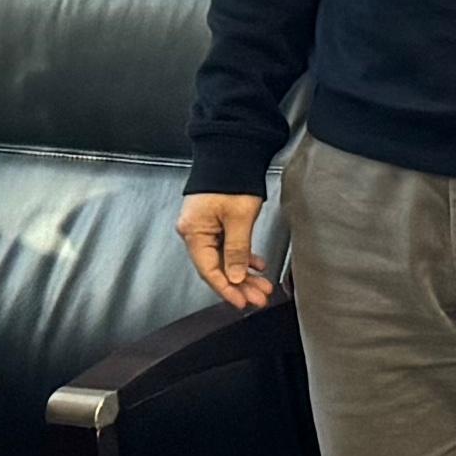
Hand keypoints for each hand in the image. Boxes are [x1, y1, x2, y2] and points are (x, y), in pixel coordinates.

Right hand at [180, 190, 274, 311]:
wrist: (232, 153)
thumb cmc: (231, 179)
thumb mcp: (239, 218)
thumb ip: (237, 250)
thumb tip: (235, 276)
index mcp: (194, 231)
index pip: (209, 270)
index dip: (227, 289)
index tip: (243, 302)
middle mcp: (194, 231)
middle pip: (216, 267)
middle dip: (239, 284)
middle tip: (258, 297)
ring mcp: (204, 227)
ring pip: (224, 259)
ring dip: (243, 273)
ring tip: (262, 286)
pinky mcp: (214, 222)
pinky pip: (227, 247)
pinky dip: (242, 257)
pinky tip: (256, 266)